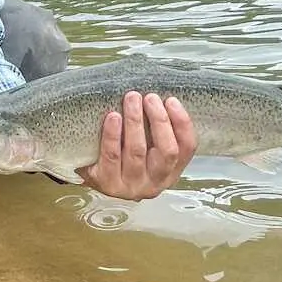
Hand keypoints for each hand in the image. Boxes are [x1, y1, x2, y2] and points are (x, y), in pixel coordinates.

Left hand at [76, 91, 196, 200]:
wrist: (94, 178)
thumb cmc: (124, 156)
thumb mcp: (147, 148)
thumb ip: (156, 130)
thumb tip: (160, 95)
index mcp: (170, 171)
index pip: (187, 148)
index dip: (182, 123)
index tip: (171, 100)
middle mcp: (155, 182)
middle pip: (166, 151)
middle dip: (159, 120)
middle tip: (150, 97)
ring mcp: (131, 185)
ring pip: (137, 151)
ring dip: (135, 122)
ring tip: (131, 99)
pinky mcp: (108, 183)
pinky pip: (112, 156)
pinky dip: (113, 135)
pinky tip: (113, 117)